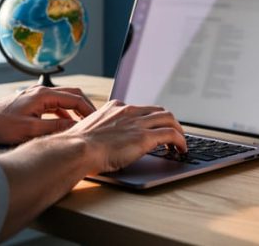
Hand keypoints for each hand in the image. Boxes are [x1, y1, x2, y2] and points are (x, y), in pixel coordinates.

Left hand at [0, 85, 96, 144]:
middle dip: (85, 107)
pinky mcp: (30, 102)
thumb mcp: (31, 130)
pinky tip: (64, 124)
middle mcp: (41, 91)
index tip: (97, 121)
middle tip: (95, 120)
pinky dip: (63, 113)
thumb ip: (56, 128)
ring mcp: (35, 96)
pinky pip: (53, 105)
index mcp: (43, 95)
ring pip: (62, 100)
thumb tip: (76, 129)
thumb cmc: (0, 125)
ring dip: (74, 110)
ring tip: (83, 124)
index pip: (75, 99)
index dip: (89, 110)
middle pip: (72, 94)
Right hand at [65, 100, 186, 172]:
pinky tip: (181, 149)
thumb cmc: (77, 146)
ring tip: (180, 142)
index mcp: (115, 108)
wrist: (77, 149)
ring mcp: (138, 123)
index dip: (151, 118)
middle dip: (169, 121)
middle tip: (173, 133)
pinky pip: (171, 134)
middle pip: (159, 110)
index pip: (141, 108)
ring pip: (168, 119)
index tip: (154, 126)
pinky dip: (180, 140)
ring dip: (178, 130)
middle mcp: (129, 111)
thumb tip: (101, 142)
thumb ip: (101, 131)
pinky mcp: (145, 137)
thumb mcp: (90, 131)